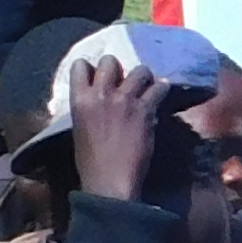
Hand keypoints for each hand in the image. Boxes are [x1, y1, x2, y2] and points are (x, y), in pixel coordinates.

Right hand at [68, 55, 169, 203]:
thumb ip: (87, 108)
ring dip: (144, 77)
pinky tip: (162, 95)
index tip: (100, 76)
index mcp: (79, 100)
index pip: (81, 66)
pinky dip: (162, 90)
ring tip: (147, 87)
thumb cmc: (90, 162)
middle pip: (111, 61)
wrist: (110, 182)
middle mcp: (101, 94)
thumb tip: (96, 100)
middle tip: (126, 81)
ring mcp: (125, 100)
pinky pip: (159, 88)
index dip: (92, 68)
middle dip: (119, 68)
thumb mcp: (80, 129)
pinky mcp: (145, 110)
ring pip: (139, 70)